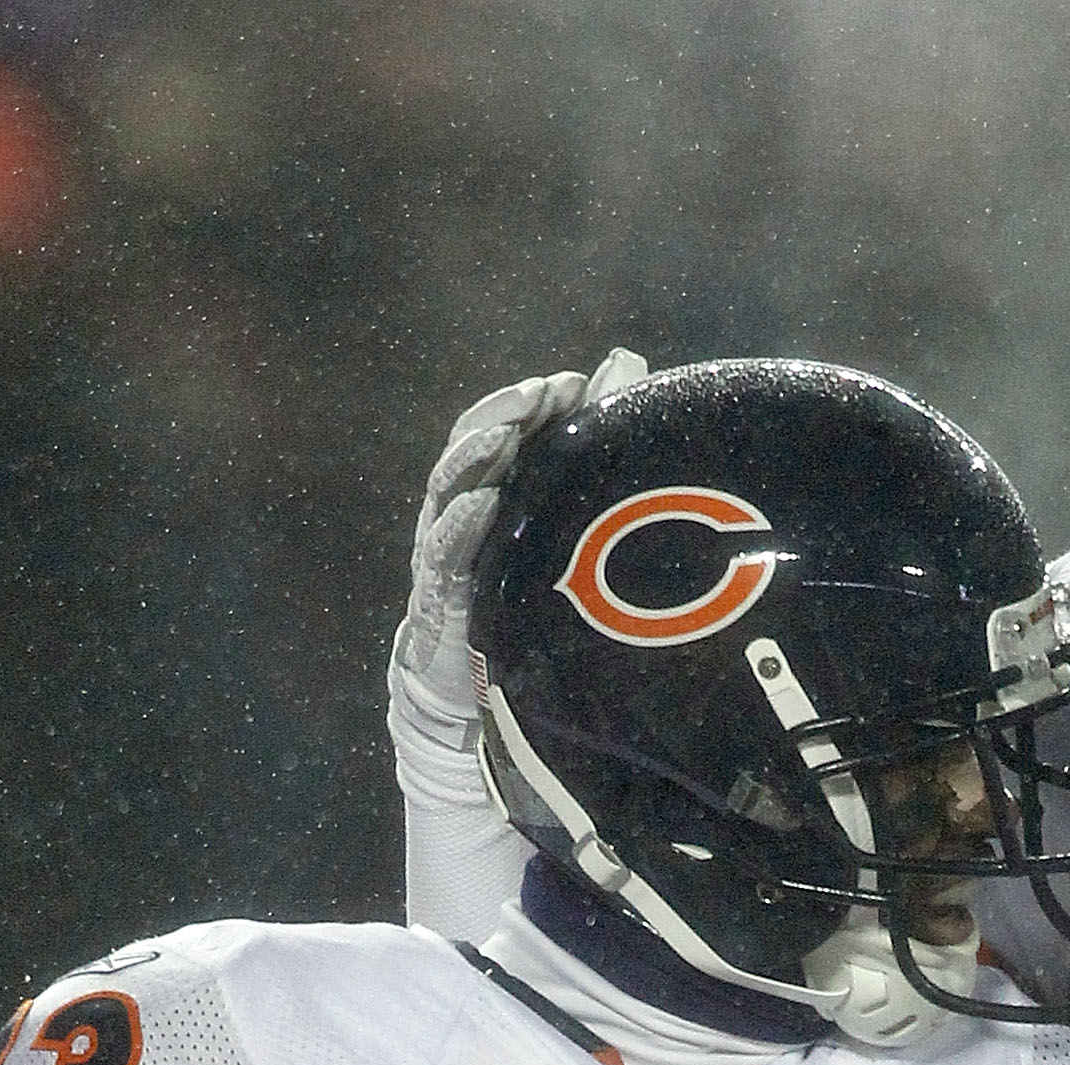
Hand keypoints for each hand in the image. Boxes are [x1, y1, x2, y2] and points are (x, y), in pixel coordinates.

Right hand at [388, 346, 649, 759]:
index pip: (506, 432)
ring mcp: (445, 550)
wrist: (472, 687)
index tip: (579, 383)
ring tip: (508, 433)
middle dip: (509, 415)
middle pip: (476, 448)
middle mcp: (461, 512)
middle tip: (546, 393)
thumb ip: (585, 456)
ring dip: (478, 457)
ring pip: (451, 489)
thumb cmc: (519, 602)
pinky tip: (482, 503)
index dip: (535, 403)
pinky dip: (460, 524)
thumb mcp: (556, 532)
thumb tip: (630, 373)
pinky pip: (444, 552)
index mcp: (491, 492)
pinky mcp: (439, 595)